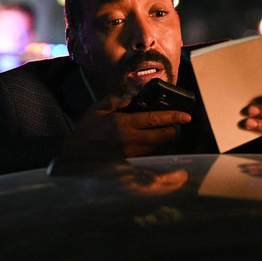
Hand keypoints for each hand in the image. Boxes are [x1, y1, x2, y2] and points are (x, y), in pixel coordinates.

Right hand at [65, 95, 191, 157]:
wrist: (76, 156)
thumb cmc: (86, 131)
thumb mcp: (98, 109)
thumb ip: (117, 99)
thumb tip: (135, 96)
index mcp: (123, 123)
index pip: (155, 119)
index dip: (173, 117)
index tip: (186, 116)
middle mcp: (130, 140)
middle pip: (163, 136)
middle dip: (173, 130)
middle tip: (175, 124)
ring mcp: (132, 154)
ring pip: (160, 147)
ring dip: (165, 140)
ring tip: (163, 132)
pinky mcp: (131, 165)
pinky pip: (151, 156)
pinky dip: (155, 149)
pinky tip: (151, 143)